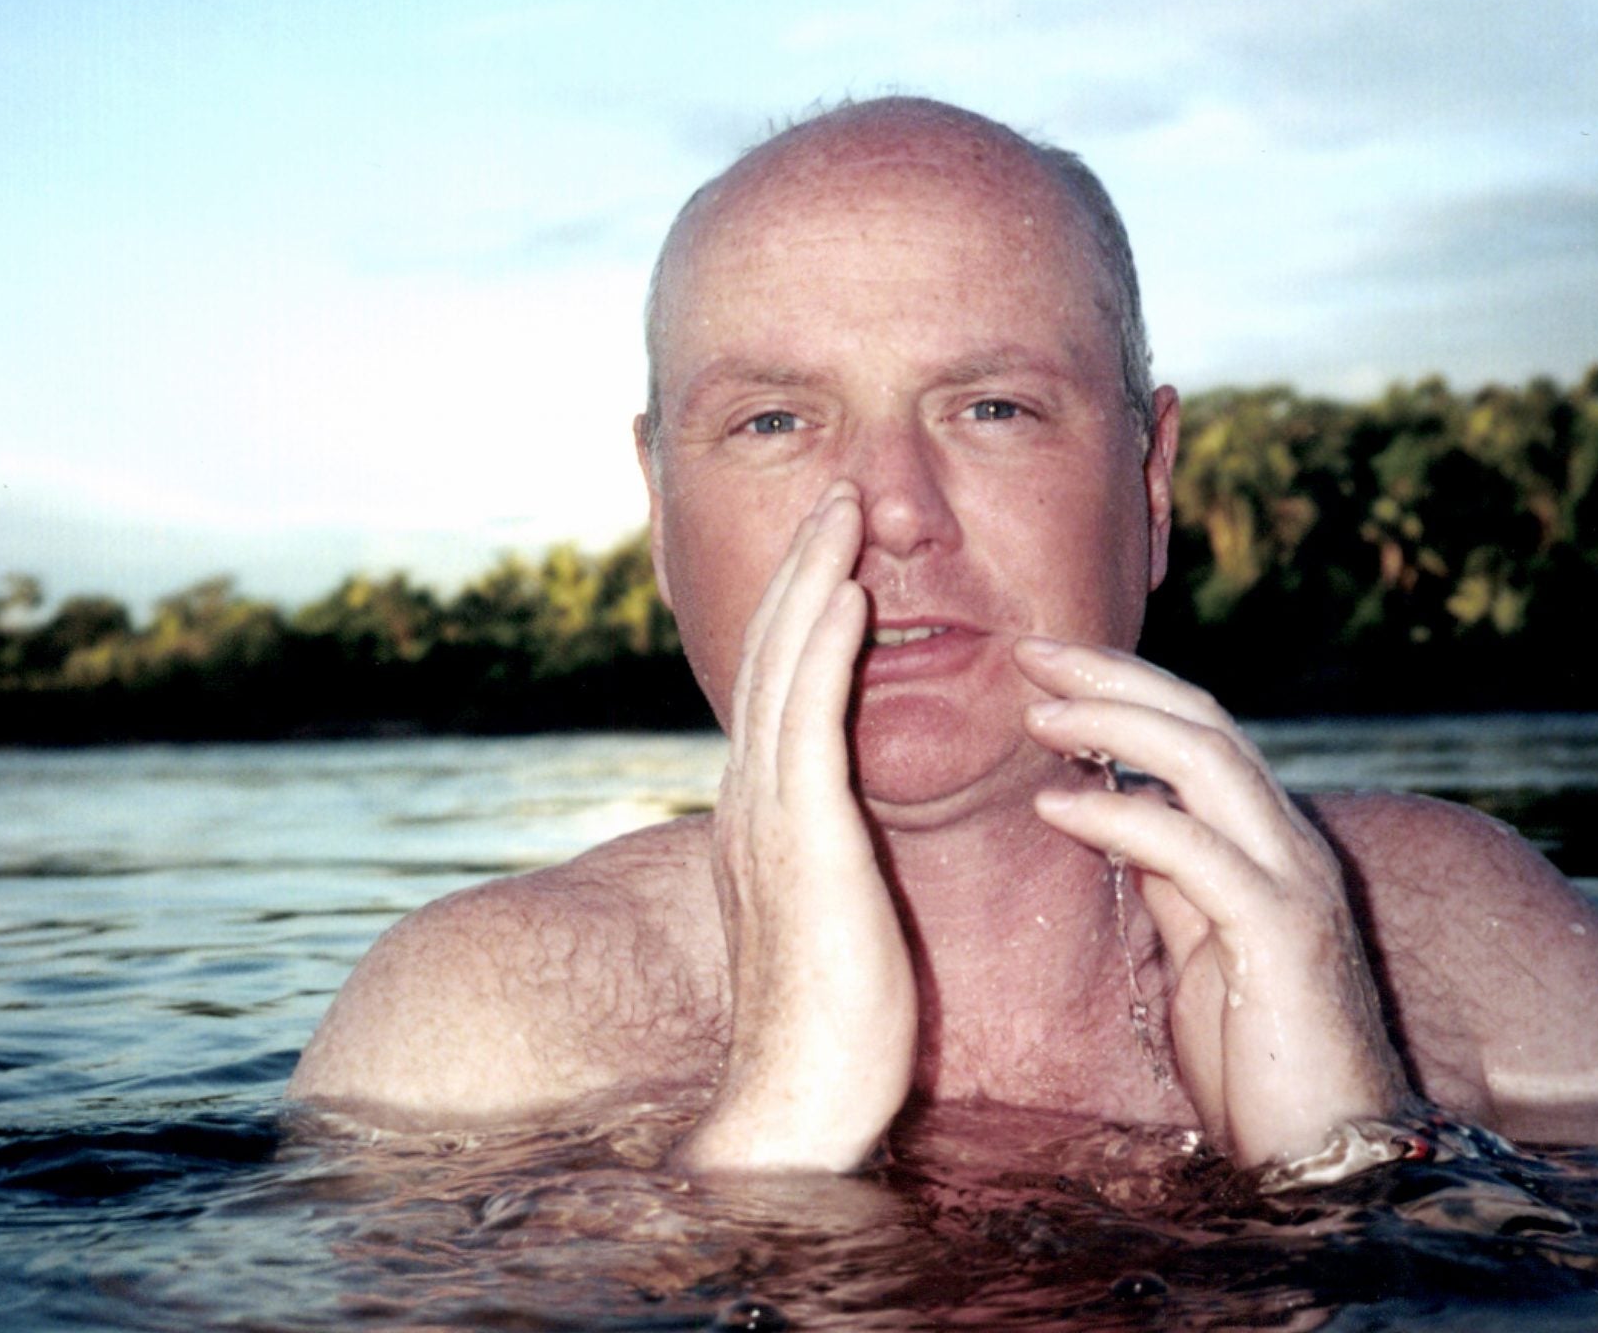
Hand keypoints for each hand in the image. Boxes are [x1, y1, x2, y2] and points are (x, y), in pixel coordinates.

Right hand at [672, 482, 917, 1172]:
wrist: (800, 1101)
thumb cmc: (837, 1031)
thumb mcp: (832, 918)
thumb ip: (831, 860)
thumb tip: (843, 834)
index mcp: (760, 818)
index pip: (781, 689)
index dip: (803, 611)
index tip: (834, 551)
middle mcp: (750, 803)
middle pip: (772, 658)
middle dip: (802, 569)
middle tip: (831, 496)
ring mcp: (766, 818)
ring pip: (785, 670)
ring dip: (812, 580)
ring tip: (839, 512)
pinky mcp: (803, 841)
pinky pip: (811, 720)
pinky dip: (824, 648)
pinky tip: (847, 594)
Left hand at [1015, 638, 1414, 1166]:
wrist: (1330, 1156)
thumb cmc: (1261, 1061)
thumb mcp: (1200, 949)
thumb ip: (1172, 877)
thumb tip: (1120, 814)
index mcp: (1268, 843)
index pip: (1198, 730)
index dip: (1122, 686)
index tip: (1043, 665)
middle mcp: (1289, 845)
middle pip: (1202, 721)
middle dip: (1112, 676)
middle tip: (1028, 649)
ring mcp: (1293, 882)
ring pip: (1207, 762)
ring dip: (1114, 724)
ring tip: (1035, 713)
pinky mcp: (1280, 933)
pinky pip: (1193, 851)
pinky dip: (1120, 817)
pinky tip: (1055, 807)